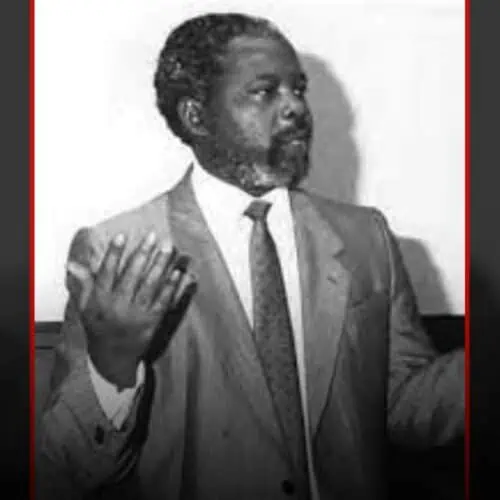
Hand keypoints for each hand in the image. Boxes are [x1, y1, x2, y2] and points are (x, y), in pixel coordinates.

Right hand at [67, 232, 193, 388]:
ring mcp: (137, 313)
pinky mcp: (152, 321)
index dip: (114, 253)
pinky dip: (171, 286)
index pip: (107, 272)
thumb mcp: (85, 307)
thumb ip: (83, 284)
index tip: (122, 236)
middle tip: (153, 236)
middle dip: (143, 253)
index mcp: (101, 300)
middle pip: (132, 275)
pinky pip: (162, 301)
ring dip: (160, 265)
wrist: (113, 357)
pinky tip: (177, 272)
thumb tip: (73, 264)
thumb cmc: (99, 327)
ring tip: (168, 248)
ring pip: (149, 285)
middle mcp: (118, 305)